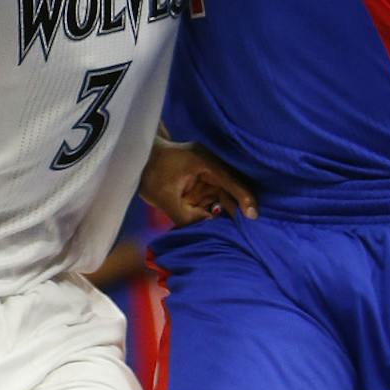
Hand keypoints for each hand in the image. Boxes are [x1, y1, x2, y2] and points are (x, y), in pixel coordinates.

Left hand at [141, 134, 256, 224]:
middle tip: (248, 230)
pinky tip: (221, 226)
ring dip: (227, 212)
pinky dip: (216, 211)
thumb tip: (207, 228)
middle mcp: (210, 166)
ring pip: (223, 196)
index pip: (230, 181)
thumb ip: (185, 216)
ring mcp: (205, 174)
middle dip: (238, 209)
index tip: (253, 216)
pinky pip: (213, 198)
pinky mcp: (200, 182)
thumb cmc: (148, 172)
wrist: (136, 157)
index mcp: (204, 162)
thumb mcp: (164, 198)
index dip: (243, 198)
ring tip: (237, 232)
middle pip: (230, 189)